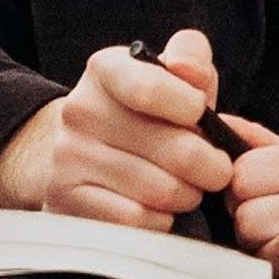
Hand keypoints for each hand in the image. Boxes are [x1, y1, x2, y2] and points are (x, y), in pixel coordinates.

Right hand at [0, 29, 232, 229]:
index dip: (193, 108)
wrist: (79, 153)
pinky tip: (153, 206)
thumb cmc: (144, 116)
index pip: (153, 87)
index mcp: (105, 70)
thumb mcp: (168, 77)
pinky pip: (140, 220)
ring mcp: (68, 156)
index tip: (200, 116)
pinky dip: (159, 220)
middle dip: (212, 167)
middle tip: (211, 168)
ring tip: (181, 186)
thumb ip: (190, 58)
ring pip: (164, 191)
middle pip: (180, 152)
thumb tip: (191, 73)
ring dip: (188, 196)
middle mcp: (79, 109)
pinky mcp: (66, 199)